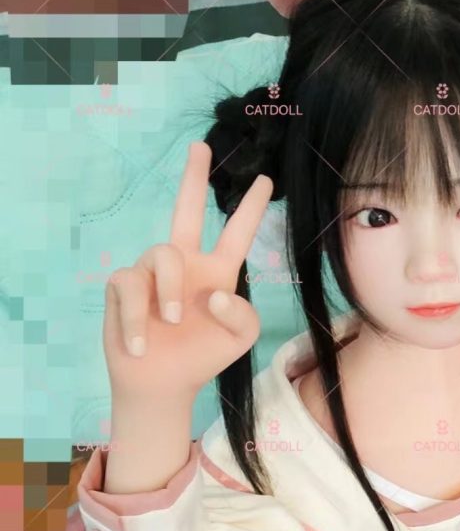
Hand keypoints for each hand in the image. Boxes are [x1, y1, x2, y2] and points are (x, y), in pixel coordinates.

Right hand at [103, 141, 273, 401]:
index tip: (265, 180)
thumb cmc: (202, 357)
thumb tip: (215, 292)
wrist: (163, 384)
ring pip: (162, 256)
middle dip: (193, 177)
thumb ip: (244, 313)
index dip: (251, 208)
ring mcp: (152, 273)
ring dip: (168, 292)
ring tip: (171, 321)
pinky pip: (130, 284)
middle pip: (186, 211)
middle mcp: (185, 265)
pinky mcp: (123, 285)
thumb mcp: (241, 338)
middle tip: (201, 147)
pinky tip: (141, 343)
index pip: (237, 233)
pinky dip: (137, 318)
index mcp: (218, 272)